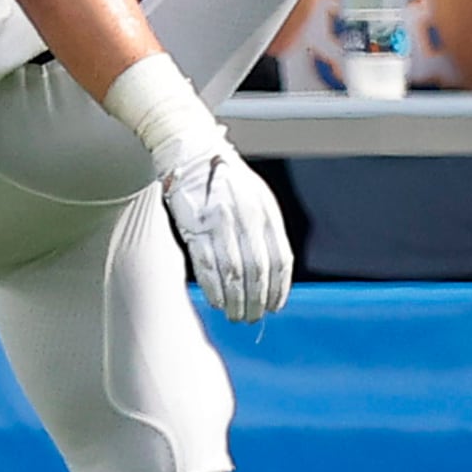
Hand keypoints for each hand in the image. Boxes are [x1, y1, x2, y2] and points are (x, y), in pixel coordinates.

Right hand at [157, 127, 291, 322]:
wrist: (192, 153)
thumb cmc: (225, 179)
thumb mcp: (257, 197)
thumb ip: (266, 229)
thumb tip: (271, 271)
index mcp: (266, 212)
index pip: (280, 261)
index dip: (279, 290)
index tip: (275, 307)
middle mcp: (246, 218)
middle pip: (257, 272)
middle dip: (257, 301)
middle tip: (253, 318)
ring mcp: (220, 223)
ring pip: (233, 274)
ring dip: (235, 300)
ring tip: (235, 315)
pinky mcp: (194, 227)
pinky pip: (207, 266)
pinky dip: (213, 289)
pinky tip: (216, 302)